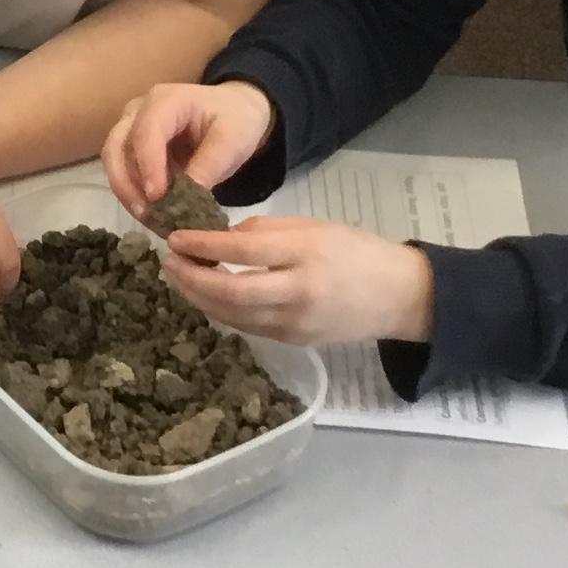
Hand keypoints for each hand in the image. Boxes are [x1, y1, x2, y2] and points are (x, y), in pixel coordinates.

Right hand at [102, 81, 274, 215]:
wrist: (235, 112)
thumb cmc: (235, 121)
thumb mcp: (233, 140)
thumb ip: (209, 165)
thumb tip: (186, 199)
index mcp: (167, 100)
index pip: (146, 131)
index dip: (148, 165)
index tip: (157, 197)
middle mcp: (140, 110)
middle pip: (116, 145)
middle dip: (126, 183)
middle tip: (146, 214)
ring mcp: (132, 127)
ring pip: (113, 160)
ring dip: (127, 191)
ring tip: (150, 218)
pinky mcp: (133, 146)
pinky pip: (124, 171)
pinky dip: (134, 193)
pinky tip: (152, 213)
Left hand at [161, 217, 433, 347]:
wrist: (399, 296)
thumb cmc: (355, 251)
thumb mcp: (314, 226)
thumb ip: (265, 232)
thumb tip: (220, 239)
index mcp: (305, 254)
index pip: (242, 251)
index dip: (202, 246)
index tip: (174, 238)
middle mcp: (298, 292)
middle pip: (230, 292)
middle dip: (191, 278)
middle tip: (169, 261)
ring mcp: (295, 323)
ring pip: (233, 316)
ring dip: (199, 297)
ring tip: (180, 276)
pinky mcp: (293, 341)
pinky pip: (247, 327)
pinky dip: (221, 312)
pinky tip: (207, 296)